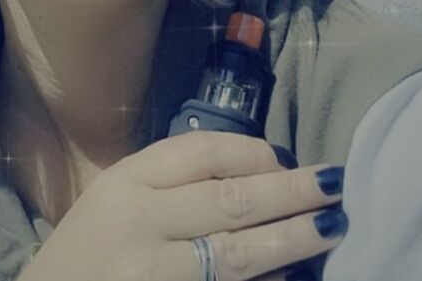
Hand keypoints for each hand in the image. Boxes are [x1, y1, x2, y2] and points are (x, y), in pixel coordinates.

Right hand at [19, 130, 346, 280]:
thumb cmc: (87, 249)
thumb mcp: (117, 195)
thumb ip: (172, 179)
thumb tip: (256, 170)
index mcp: (126, 183)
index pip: (201, 153)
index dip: (251, 152)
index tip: (280, 156)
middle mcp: (140, 224)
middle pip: (229, 199)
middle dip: (289, 191)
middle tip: (334, 181)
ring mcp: (154, 276)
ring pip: (236, 253)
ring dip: (290, 238)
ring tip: (331, 224)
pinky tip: (291, 275)